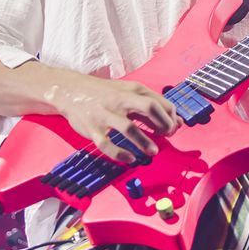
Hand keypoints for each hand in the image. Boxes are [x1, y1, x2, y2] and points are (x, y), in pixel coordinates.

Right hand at [48, 75, 182, 163]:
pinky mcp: (92, 129)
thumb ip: (150, 106)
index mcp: (132, 90)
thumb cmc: (105, 94)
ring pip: (128, 128)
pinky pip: (107, 144)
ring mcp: (105, 115)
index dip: (171, 117)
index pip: (159, 102)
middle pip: (149, 108)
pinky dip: (120, 154)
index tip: (172, 128)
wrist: (71, 91)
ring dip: (144, 142)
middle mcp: (120, 100)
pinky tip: (130, 159)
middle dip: (164, 124)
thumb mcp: (128, 93)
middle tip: (167, 136)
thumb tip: (177, 122)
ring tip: (153, 152)